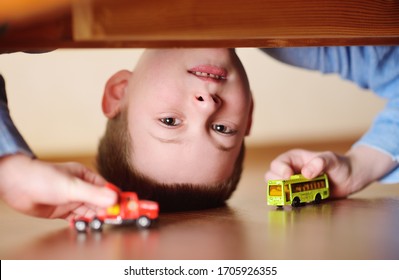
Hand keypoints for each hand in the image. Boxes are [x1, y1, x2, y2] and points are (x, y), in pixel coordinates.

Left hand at [0, 154, 116, 219]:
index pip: (109, 189)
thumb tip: (115, 198)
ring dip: (98, 218)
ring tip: (105, 224)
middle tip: (122, 219)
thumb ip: (93, 194)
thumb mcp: (71, 186)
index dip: (120, 198)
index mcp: (87, 178)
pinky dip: (84, 223)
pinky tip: (88, 226)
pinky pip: (79, 219)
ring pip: (91, 211)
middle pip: (102, 202)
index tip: (131, 206)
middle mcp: (82, 189)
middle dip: (111, 210)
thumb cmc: (42, 177)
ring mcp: (72, 200)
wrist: (16, 185)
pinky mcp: (63, 211)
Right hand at [264, 145, 396, 197]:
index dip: (279, 170)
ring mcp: (294, 185)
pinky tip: (300, 203)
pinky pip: (291, 201)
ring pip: (279, 191)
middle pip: (272, 177)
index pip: (278, 164)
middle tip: (287, 188)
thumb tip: (305, 173)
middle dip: (277, 184)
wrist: (351, 178)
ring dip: (283, 195)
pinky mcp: (301, 197)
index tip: (288, 176)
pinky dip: (292, 203)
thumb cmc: (340, 164)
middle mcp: (291, 172)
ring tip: (293, 198)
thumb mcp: (331, 159)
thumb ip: (320, 162)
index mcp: (294, 159)